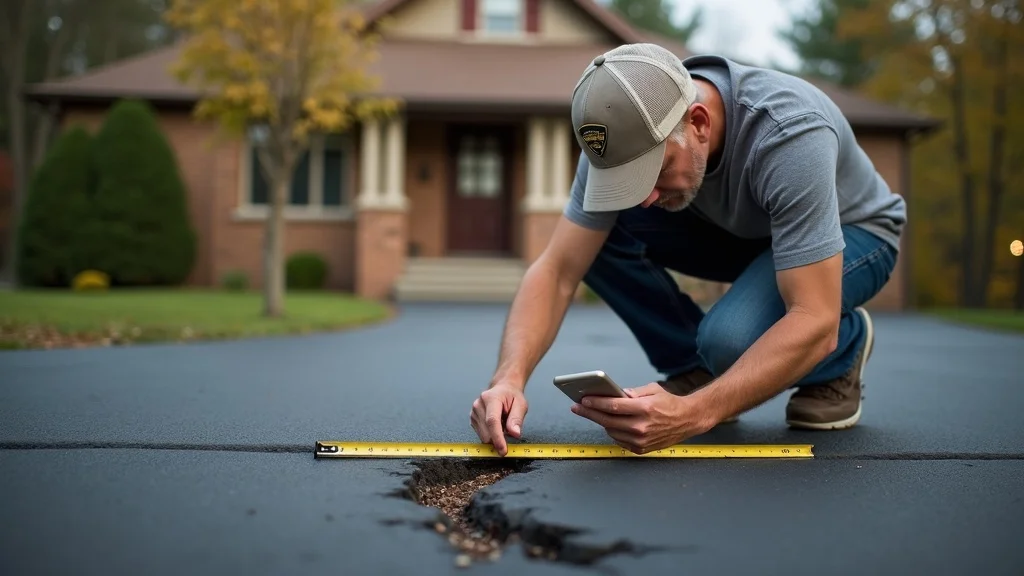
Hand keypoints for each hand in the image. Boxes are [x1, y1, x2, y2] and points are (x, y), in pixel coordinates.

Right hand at [470, 382, 527, 456]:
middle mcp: (479, 405)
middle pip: (486, 432)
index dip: (497, 438)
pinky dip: (491, 435)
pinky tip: (497, 425)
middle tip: (509, 430)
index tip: (503, 451)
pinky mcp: (472, 420)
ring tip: (503, 423)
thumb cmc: (512, 396)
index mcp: (491, 398)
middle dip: (499, 439)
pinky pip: (482, 435)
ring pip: (484, 437)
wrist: (502, 389)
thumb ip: (517, 419)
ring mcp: (473, 413)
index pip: (492, 421)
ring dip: (495, 436)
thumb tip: (515, 434)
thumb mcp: (521, 404)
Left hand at [570, 383, 712, 453]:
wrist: (688, 420)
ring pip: (611, 431)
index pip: (613, 406)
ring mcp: (641, 440)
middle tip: (577, 407)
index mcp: (644, 409)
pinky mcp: (641, 449)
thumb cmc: (669, 403)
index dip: (596, 403)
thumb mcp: (652, 390)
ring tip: (592, 413)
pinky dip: (613, 432)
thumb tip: (612, 394)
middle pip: (608, 420)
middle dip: (590, 413)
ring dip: (600, 422)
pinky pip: (619, 440)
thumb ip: (631, 393)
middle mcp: (642, 426)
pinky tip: (609, 424)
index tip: (583, 400)